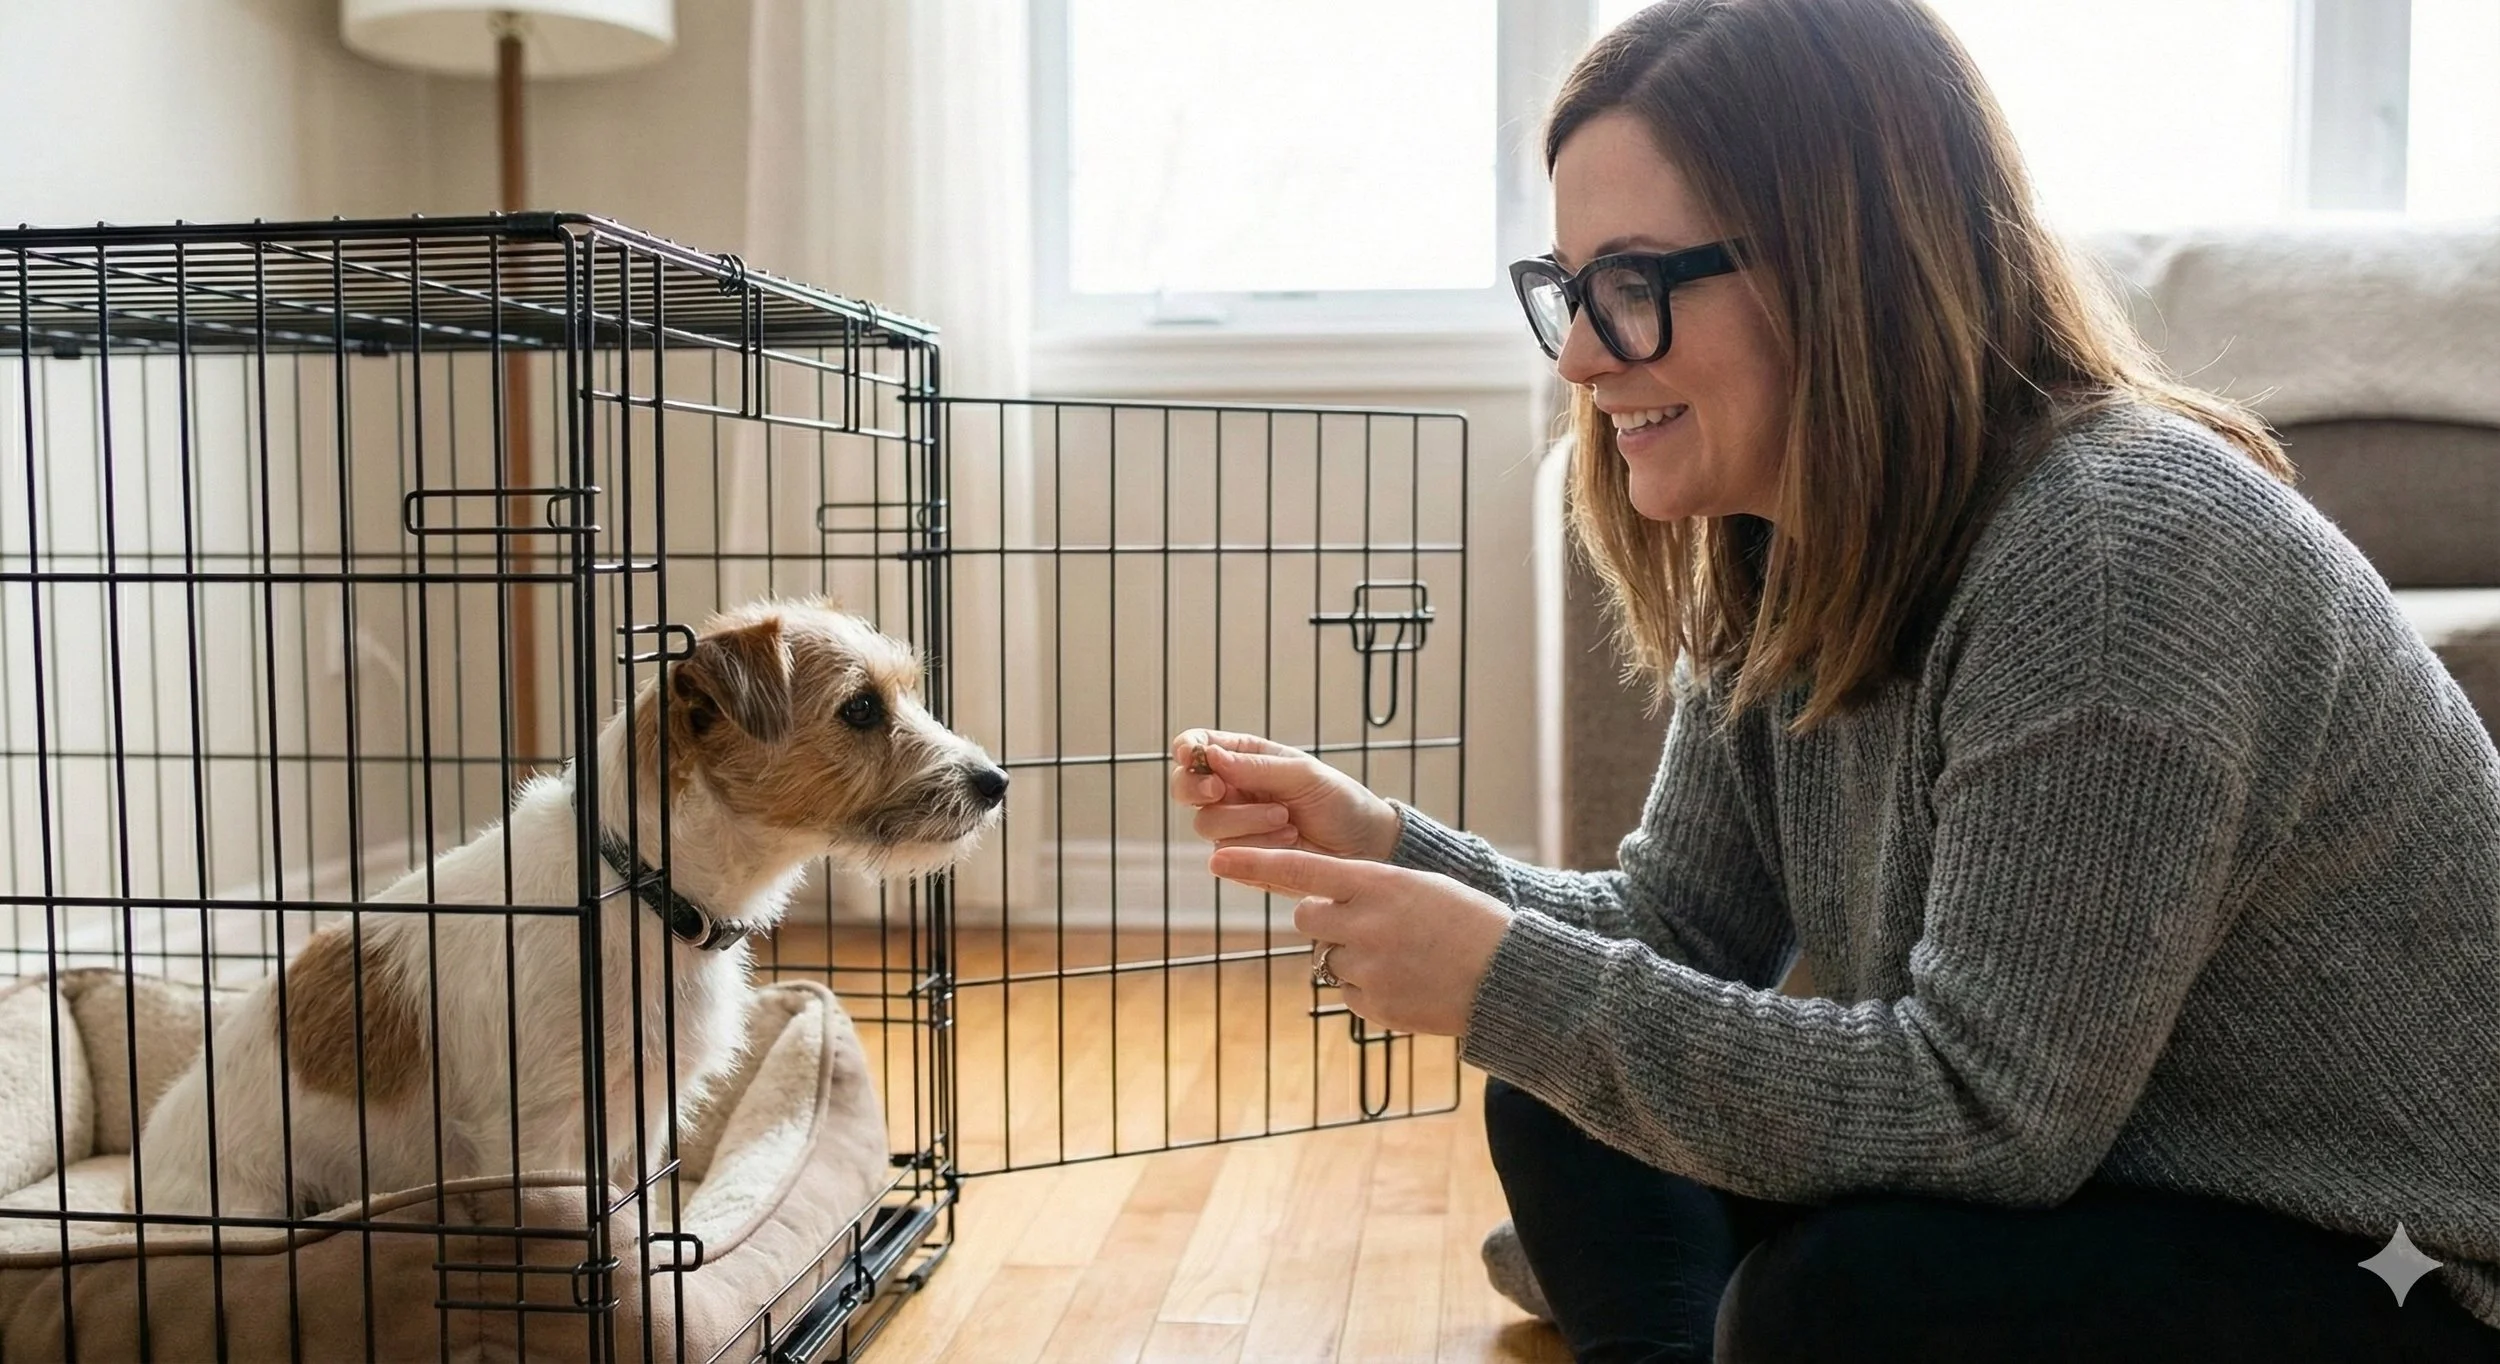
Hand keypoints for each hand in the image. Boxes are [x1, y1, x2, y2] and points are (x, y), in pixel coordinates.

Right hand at [1168, 729, 1401, 862]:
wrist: (1363, 845)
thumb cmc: (1338, 800)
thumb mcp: (1302, 774)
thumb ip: (1255, 767)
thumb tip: (1210, 755)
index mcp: (1244, 757)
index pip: (1198, 746)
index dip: (1187, 749)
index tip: (1193, 755)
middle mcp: (1232, 791)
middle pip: (1184, 788)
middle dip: (1196, 788)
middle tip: (1220, 790)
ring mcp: (1234, 827)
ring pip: (1206, 824)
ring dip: (1245, 821)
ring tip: (1286, 819)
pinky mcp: (1241, 859)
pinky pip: (1227, 854)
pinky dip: (1258, 846)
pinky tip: (1288, 840)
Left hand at [1206, 845, 1513, 1037]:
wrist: (1508, 977)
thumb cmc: (1467, 922)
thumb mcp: (1418, 887)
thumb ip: (1367, 890)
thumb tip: (1319, 902)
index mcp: (1377, 883)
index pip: (1300, 869)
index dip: (1254, 864)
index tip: (1216, 859)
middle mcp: (1364, 924)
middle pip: (1307, 917)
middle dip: (1324, 918)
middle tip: (1366, 924)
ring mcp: (1366, 969)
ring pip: (1329, 958)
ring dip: (1354, 957)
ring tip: (1405, 958)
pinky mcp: (1372, 1007)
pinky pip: (1348, 993)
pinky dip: (1369, 989)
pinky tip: (1407, 983)